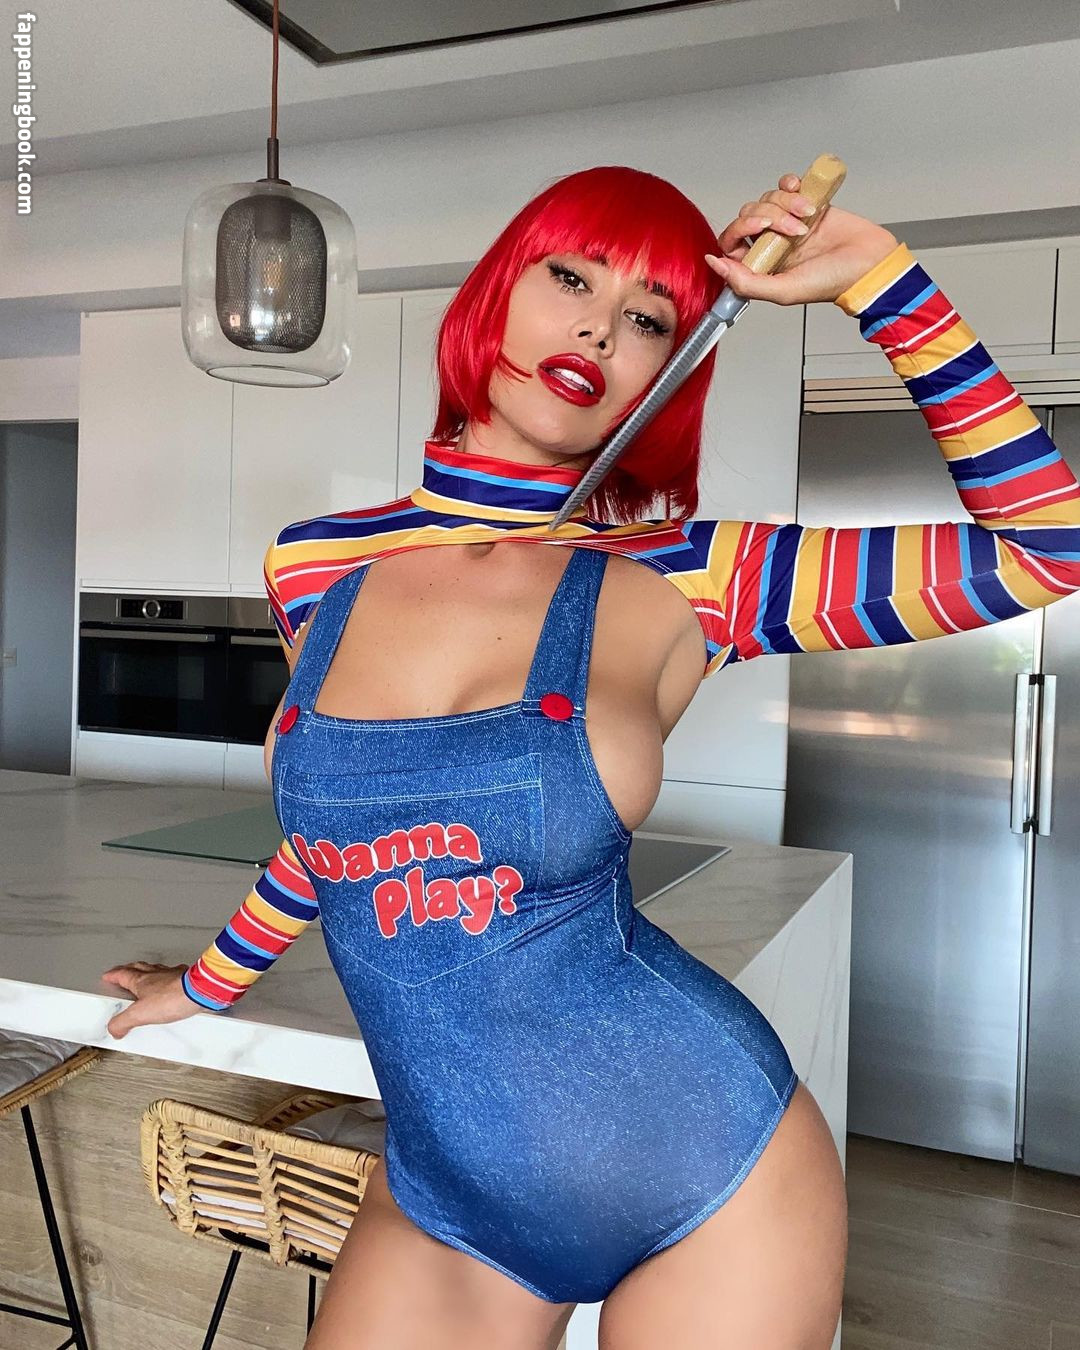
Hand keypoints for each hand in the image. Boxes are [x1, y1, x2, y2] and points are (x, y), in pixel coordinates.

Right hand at [100, 961, 201, 1038]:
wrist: (198, 992)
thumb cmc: (173, 997)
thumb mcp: (139, 1014)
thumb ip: (122, 1022)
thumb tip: (114, 1028)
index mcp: (141, 980)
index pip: (122, 975)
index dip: (113, 976)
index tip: (108, 976)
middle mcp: (156, 974)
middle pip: (138, 968)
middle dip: (129, 970)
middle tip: (124, 972)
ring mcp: (172, 975)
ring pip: (156, 970)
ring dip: (148, 972)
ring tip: (146, 977)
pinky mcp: (185, 979)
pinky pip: (174, 975)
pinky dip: (169, 978)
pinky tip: (171, 984)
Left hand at [705, 171, 899, 305]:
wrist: (870, 262)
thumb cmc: (833, 282)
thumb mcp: (784, 291)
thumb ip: (746, 282)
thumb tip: (715, 264)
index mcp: (762, 266)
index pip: (731, 242)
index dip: (738, 231)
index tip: (756, 230)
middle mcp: (771, 244)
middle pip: (748, 215)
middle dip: (767, 216)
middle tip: (789, 228)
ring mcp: (787, 223)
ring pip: (767, 199)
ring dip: (786, 204)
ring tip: (807, 218)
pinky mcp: (805, 204)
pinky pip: (785, 186)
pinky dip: (791, 186)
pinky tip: (804, 196)